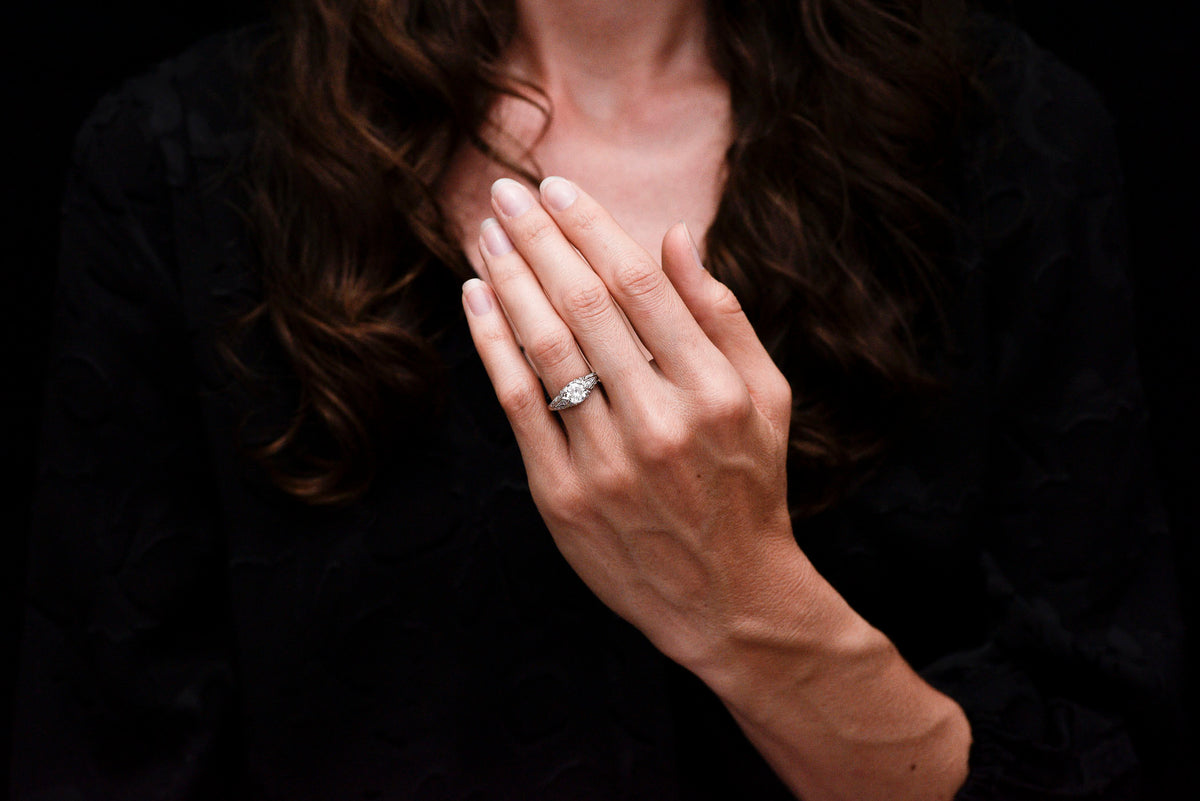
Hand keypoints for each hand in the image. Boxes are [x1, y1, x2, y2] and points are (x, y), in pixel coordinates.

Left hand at [461, 176, 807, 670]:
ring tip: (486, 235)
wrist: (725, 596)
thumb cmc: (749, 485)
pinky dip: (492, 344)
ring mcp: (606, 462)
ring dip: (509, 280)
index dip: (592, 229)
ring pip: (545, 348)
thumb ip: (723, 315)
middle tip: (507, 193)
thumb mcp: (765, 397)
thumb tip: (676, 235)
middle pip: (585, 306)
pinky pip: (517, 404)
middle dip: (540, 239)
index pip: (640, 286)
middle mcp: (660, 421)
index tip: (558, 188)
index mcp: (714, 389)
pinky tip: (476, 298)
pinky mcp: (562, 495)